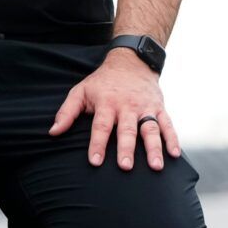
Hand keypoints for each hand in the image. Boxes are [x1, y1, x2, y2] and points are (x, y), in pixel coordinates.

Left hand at [50, 49, 181, 170]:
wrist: (132, 61)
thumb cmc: (102, 81)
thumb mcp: (80, 91)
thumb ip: (67, 112)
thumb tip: (53, 132)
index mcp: (107, 103)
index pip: (101, 126)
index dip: (97, 144)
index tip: (95, 162)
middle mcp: (127, 106)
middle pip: (127, 130)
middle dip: (126, 148)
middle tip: (125, 167)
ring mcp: (145, 107)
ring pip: (150, 129)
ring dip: (154, 148)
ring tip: (156, 166)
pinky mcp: (159, 108)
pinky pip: (167, 124)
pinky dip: (172, 139)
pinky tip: (174, 154)